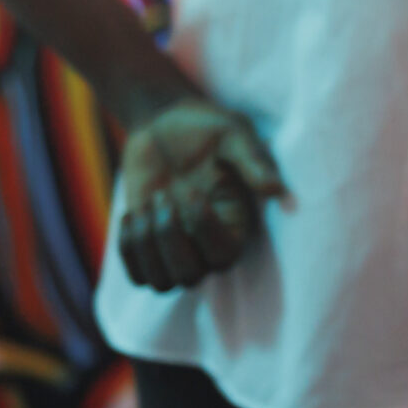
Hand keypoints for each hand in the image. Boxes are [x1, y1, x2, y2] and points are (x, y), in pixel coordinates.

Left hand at [117, 99, 286, 291]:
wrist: (164, 124)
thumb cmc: (206, 127)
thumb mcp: (233, 135)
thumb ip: (253, 161)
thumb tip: (278, 190)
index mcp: (238, 222)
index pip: (225, 255)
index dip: (203, 231)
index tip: (190, 192)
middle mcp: (210, 244)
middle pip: (191, 277)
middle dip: (168, 240)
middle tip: (162, 196)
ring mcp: (178, 249)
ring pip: (162, 283)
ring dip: (146, 247)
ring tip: (144, 207)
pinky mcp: (149, 249)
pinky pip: (137, 276)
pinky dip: (128, 250)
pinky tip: (130, 215)